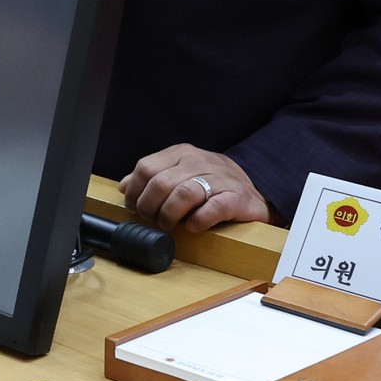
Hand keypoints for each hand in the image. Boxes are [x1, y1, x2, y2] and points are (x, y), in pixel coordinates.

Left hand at [118, 145, 270, 231]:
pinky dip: (197, 221)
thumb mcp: (181, 173)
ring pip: (183, 194)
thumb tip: (124, 186)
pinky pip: (211, 209)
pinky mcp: (236, 198)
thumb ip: (153, 178)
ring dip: (169, 215)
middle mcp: (200, 162)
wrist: (256, 192)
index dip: (135, 191)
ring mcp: (219, 179)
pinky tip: (193, 226)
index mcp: (182, 154)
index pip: (146, 167)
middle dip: (149, 206)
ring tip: (169, 225)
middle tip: (152, 219)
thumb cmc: (213, 185)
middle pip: (161, 182)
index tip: (134, 207)